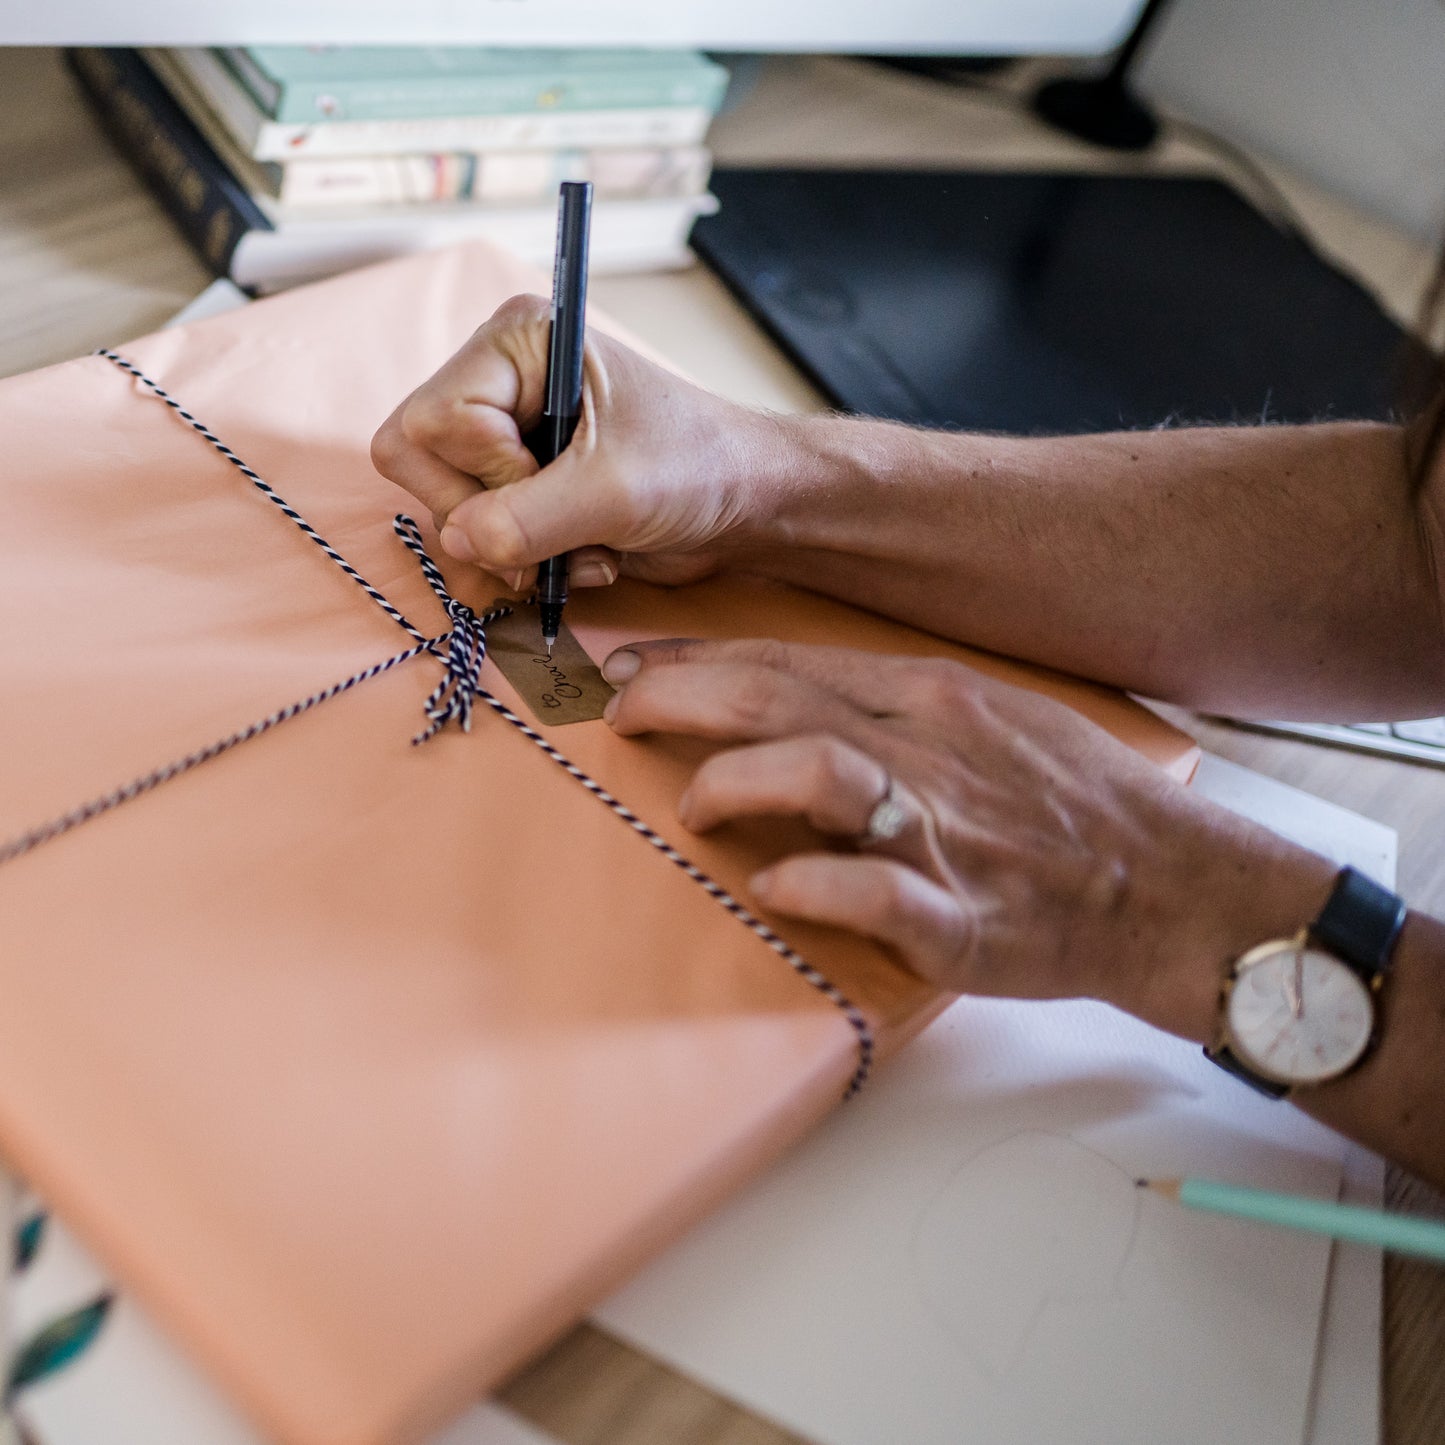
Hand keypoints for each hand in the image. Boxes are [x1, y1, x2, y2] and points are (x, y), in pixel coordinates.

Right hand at [370, 294, 794, 593]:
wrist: (745, 503)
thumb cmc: (696, 466)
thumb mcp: (613, 490)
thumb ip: (528, 518)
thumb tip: (459, 540)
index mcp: (517, 343)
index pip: (433, 421)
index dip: (487, 473)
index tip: (555, 485)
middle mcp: (499, 383)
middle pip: (419, 463)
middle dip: (488, 519)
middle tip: (552, 539)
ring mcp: (505, 439)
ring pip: (447, 511)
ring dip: (516, 552)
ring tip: (586, 549)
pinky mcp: (519, 488)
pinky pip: (481, 540)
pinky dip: (529, 565)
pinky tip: (587, 557)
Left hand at [600, 638, 1336, 1038]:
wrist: (1174, 886)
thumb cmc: (1077, 805)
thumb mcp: (990, 720)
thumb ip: (891, 710)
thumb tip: (789, 705)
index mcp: (931, 697)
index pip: (788, 661)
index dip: (695, 659)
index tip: (630, 667)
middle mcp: (931, 749)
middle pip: (778, 701)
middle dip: (680, 698)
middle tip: (622, 715)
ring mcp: (946, 833)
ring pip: (820, 773)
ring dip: (734, 781)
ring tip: (695, 805)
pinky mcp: (963, 920)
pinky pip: (875, 893)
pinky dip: (812, 885)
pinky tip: (773, 888)